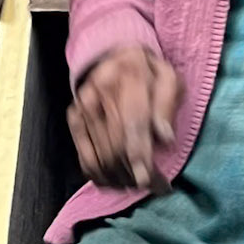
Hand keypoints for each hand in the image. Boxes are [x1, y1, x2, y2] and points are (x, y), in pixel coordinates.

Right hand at [68, 46, 183, 189]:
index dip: (140, 155)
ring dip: (120, 179)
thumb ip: (168, 104)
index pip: (133, 124)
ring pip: (101, 157)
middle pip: (116, 146)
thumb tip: (165, 138)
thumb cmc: (148, 74)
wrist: (116, 58)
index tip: (148, 180)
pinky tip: (117, 182)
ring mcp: (83, 105)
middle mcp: (100, 90)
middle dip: (134, 173)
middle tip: (154, 185)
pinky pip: (85, 159)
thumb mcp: (169, 78)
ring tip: (138, 185)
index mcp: (129, 75)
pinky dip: (101, 177)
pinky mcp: (74, 118)